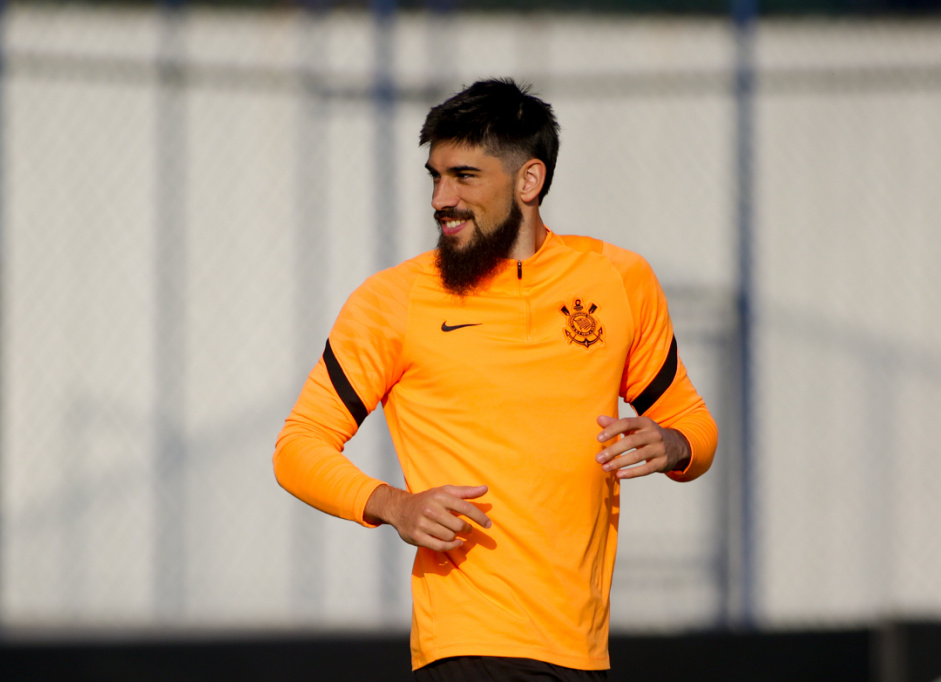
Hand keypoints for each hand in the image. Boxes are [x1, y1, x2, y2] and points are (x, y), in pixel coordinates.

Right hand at [364, 484, 491, 551]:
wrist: (400, 508)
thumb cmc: (427, 499)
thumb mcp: (445, 492)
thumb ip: (466, 492)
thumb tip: (485, 489)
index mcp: (440, 496)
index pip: (465, 507)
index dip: (479, 517)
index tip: (488, 525)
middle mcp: (431, 509)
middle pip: (459, 525)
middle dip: (466, 528)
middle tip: (467, 528)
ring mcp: (423, 523)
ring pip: (449, 536)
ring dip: (455, 536)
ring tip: (453, 531)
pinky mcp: (417, 536)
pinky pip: (440, 546)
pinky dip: (451, 546)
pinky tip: (456, 542)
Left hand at [595, 415, 690, 479]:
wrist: (676, 446)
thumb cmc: (648, 435)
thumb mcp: (636, 427)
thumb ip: (617, 424)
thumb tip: (599, 419)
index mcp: (645, 422)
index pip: (626, 423)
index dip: (612, 430)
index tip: (598, 439)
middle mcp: (653, 434)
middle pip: (630, 442)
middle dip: (613, 451)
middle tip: (598, 458)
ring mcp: (659, 449)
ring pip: (637, 456)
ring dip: (619, 463)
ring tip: (605, 468)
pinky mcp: (662, 462)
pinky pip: (645, 469)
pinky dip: (631, 473)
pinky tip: (619, 475)